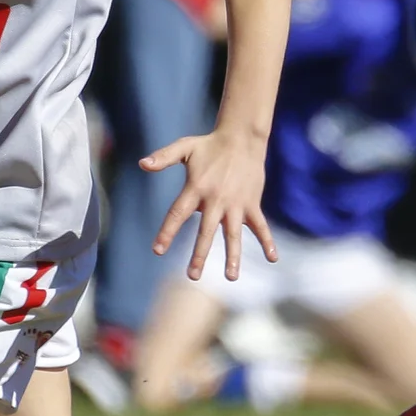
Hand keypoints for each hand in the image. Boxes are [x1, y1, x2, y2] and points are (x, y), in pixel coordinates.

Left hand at [142, 124, 277, 280]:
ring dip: (233, 256)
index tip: (157, 250)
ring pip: (233, 234)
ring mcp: (236, 204)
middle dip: (199, 254)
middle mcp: (216, 200)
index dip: (167, 232)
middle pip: (206, 231)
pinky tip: (273, 258)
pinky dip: (267, 241)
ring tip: (230, 277)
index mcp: (196, 188)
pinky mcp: (252, 203)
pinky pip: (260, 226)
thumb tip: (141, 164)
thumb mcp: (184, 148)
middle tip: (193, 276)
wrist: (242, 138)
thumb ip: (163, 157)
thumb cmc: (210, 145)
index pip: (178, 214)